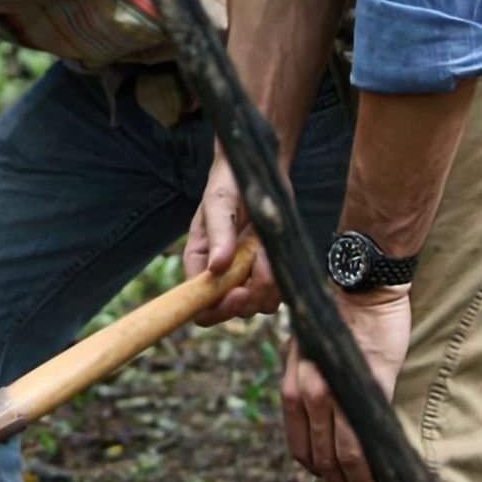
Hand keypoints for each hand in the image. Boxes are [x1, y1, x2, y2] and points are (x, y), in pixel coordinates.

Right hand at [183, 146, 280, 323]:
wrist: (258, 172)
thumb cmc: (229, 184)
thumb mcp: (219, 204)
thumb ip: (220, 235)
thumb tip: (216, 268)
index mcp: (200, 261)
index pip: (199, 302)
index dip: (215, 308)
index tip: (234, 294)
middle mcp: (221, 274)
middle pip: (233, 309)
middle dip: (249, 295)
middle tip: (258, 264)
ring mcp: (247, 274)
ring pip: (259, 304)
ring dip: (268, 284)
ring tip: (265, 251)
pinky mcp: (269, 271)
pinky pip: (278, 292)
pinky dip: (281, 278)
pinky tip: (274, 253)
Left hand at [281, 286, 411, 481]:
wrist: (363, 287)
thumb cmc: (342, 316)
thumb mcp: (311, 348)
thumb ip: (309, 380)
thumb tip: (318, 417)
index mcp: (292, 376)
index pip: (297, 435)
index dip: (313, 464)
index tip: (329, 477)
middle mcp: (306, 385)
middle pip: (317, 451)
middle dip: (335, 480)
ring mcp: (335, 388)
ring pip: (339, 452)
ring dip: (353, 481)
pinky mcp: (367, 386)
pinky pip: (363, 438)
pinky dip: (369, 464)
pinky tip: (378, 476)